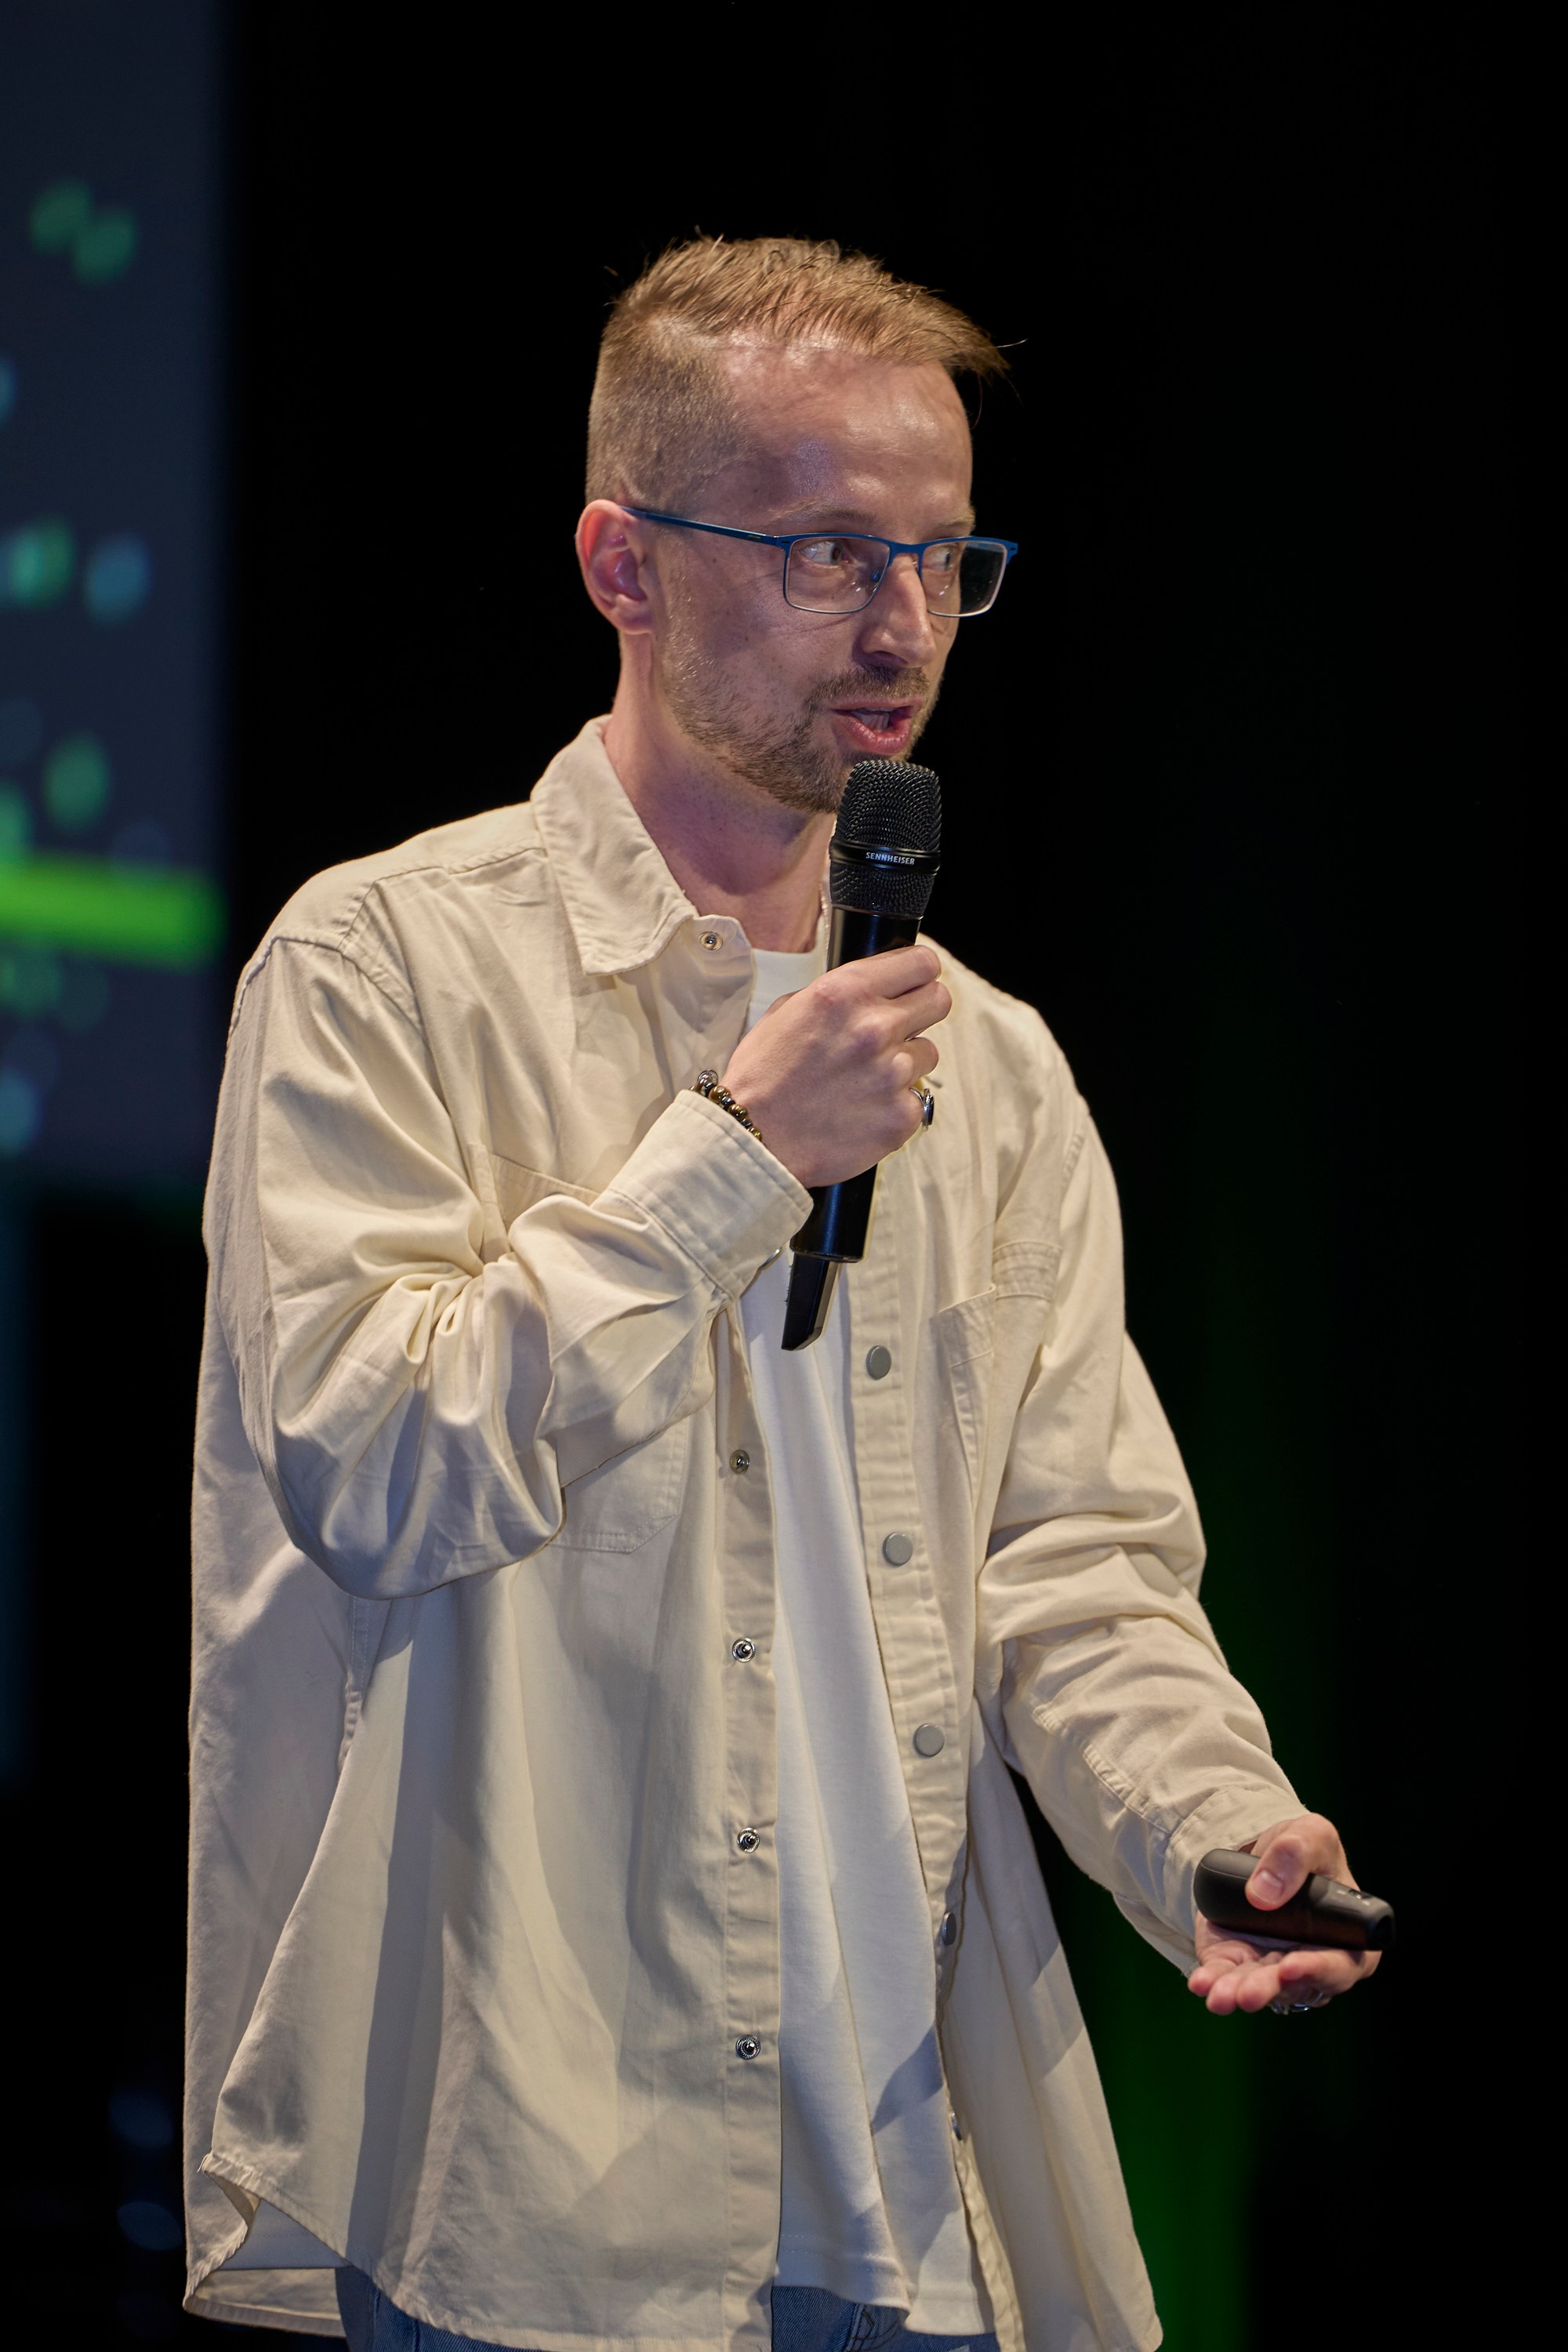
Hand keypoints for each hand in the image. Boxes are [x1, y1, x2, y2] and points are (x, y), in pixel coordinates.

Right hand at [720, 945, 950, 1188]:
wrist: (753, 1140)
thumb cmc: (762, 1077)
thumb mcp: (786, 1011)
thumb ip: (837, 995)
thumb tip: (871, 991)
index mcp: (847, 992)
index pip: (922, 963)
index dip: (920, 973)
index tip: (915, 983)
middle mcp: (875, 1027)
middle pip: (939, 1000)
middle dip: (921, 1011)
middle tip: (897, 1029)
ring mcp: (894, 1073)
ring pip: (928, 1053)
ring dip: (905, 1062)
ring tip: (864, 1079)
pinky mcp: (902, 1115)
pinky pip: (916, 1099)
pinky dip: (895, 1104)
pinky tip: (861, 1110)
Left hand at [1187, 1812, 1381, 2015]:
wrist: (1266, 1855)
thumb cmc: (1304, 1851)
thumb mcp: (1310, 1835)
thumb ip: (1295, 1854)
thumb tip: (1263, 1893)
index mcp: (1347, 1940)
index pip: (1340, 1965)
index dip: (1319, 1971)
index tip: (1291, 1967)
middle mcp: (1312, 1962)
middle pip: (1294, 1985)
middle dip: (1269, 1990)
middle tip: (1249, 1994)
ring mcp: (1274, 1966)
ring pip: (1258, 1987)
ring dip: (1237, 1993)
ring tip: (1219, 1996)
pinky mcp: (1239, 1960)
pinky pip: (1227, 1976)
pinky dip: (1213, 1980)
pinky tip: (1200, 1983)